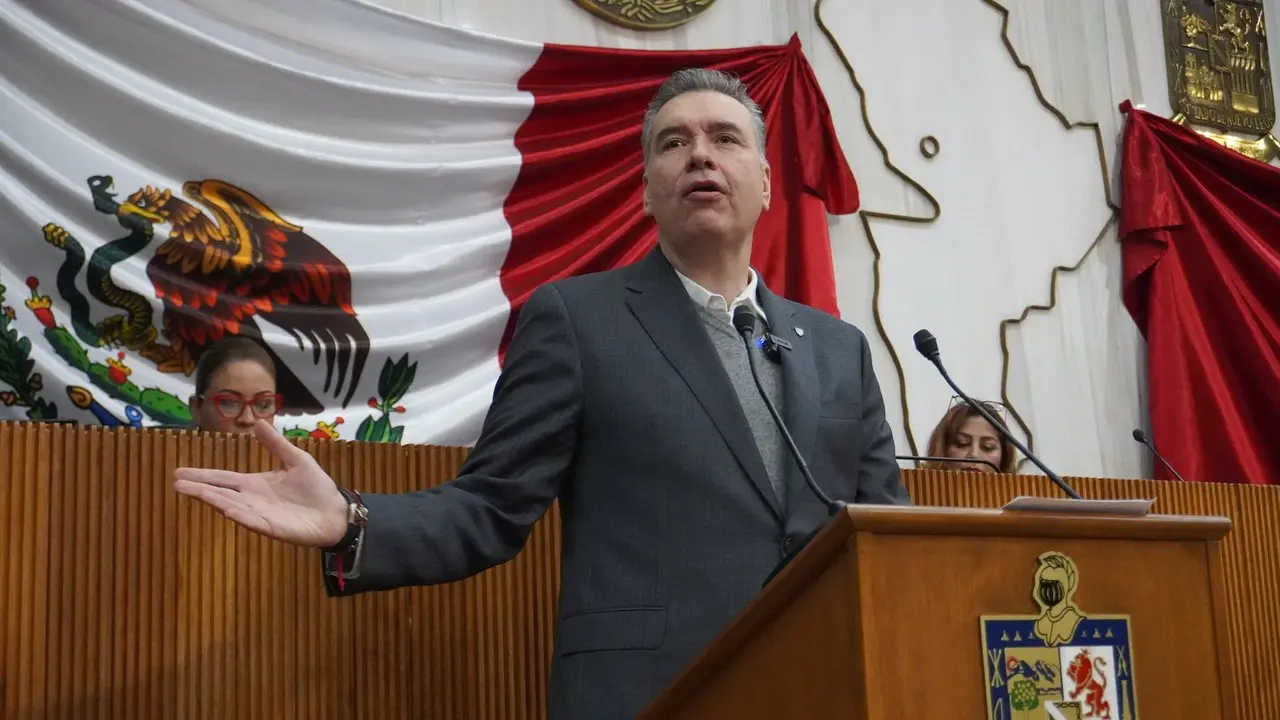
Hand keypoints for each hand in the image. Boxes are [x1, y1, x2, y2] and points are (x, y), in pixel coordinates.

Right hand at [174, 420, 349, 546]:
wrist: (335, 512)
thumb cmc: (316, 488)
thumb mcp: (296, 459)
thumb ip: (276, 444)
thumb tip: (258, 421)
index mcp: (255, 484)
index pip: (223, 478)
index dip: (203, 475)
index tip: (179, 472)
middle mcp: (252, 500)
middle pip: (219, 492)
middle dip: (198, 487)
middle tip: (175, 482)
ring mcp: (259, 514)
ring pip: (229, 506)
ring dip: (210, 499)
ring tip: (189, 491)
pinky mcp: (271, 527)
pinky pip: (251, 520)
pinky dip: (238, 514)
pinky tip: (224, 507)